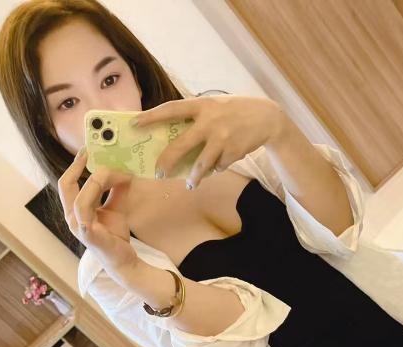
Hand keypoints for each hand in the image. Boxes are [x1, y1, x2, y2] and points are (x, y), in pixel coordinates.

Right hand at [57, 149, 137, 277]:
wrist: (124, 259)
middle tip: (90, 151)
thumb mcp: (116, 207)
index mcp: (75, 209)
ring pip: (79, 196)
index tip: (86, 150)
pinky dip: (98, 194)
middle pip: (66, 185)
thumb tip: (123, 170)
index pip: (67, 183)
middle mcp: (72, 217)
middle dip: (77, 166)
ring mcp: (78, 226)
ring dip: (98, 181)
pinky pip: (86, 209)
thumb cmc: (115, 235)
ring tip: (118, 174)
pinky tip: (119, 184)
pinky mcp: (88, 234)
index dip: (74, 165)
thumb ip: (116, 190)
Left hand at [132, 96, 289, 188]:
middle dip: (167, 161)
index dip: (151, 117)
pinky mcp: (233, 152)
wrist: (268, 117)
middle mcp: (210, 121)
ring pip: (201, 164)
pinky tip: (219, 165)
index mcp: (202, 105)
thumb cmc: (235, 111)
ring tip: (190, 185)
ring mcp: (222, 138)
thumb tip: (172, 135)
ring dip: (194, 177)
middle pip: (181, 145)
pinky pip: (218, 166)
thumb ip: (196, 116)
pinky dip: (216, 168)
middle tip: (158, 173)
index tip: (134, 124)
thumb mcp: (215, 105)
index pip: (171, 109)